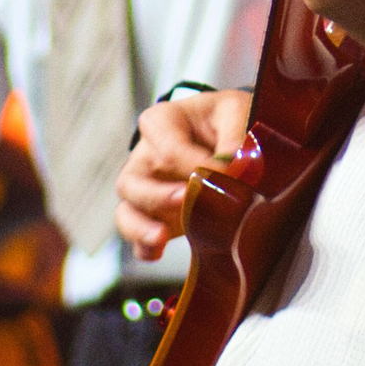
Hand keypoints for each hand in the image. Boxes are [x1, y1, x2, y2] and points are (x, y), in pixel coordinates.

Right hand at [117, 86, 251, 259]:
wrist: (232, 133)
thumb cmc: (229, 118)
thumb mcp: (236, 112)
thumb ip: (236, 137)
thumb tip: (237, 169)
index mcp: (161, 122)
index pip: (168, 150)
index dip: (197, 167)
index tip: (228, 174)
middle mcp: (146, 156)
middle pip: (132, 181)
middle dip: (159, 197)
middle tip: (186, 201)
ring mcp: (147, 188)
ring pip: (127, 211)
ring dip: (142, 228)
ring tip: (161, 238)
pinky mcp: (156, 216)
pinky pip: (137, 236)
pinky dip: (145, 247)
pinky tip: (157, 253)